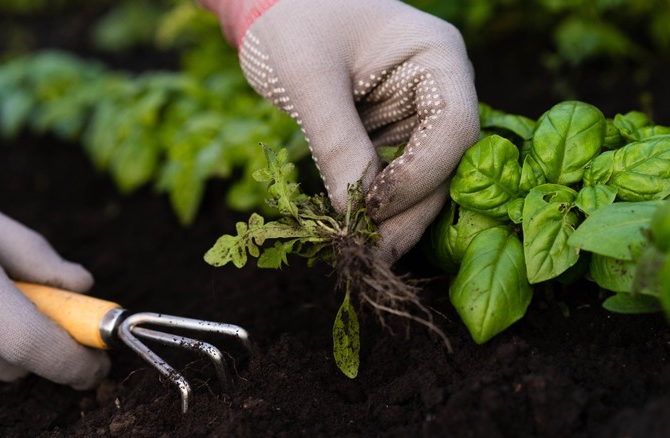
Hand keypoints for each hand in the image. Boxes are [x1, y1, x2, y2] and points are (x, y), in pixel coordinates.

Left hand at [202, 0, 479, 263]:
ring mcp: (414, 111)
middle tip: (373, 254)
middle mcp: (435, 87)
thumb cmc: (292, 19)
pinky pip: (392, 175)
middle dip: (408, 210)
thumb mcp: (309, 77)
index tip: (374, 207)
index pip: (454, 128)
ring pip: (421, 177)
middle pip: (443, 162)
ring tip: (364, 252)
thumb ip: (336, 141)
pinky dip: (376, 204)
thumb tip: (353, 212)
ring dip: (394, 217)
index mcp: (436, 57)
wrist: (269, 5)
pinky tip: (356, 230)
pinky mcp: (388, 131)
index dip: (419, 175)